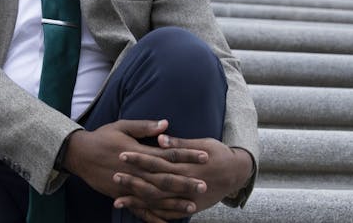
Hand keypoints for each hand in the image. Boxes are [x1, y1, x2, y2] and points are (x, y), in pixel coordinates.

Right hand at [62, 120, 210, 220]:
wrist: (80, 154)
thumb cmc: (102, 137)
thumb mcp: (122, 126)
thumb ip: (145, 127)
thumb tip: (166, 124)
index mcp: (139, 152)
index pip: (169, 154)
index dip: (187, 155)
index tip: (205, 156)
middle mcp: (136, 171)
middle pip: (165, 179)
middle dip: (186, 183)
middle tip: (204, 186)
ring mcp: (129, 186)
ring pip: (155, 198)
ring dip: (174, 203)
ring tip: (192, 206)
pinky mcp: (122, 196)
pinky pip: (140, 210)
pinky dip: (154, 217)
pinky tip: (167, 222)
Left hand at [113, 136, 254, 220]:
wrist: (237, 174)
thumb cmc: (219, 154)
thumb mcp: (203, 143)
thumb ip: (180, 143)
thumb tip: (160, 138)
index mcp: (187, 165)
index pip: (158, 162)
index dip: (139, 158)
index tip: (122, 155)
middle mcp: (186, 184)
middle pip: (154, 184)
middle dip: (134, 181)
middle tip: (115, 176)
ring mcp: (188, 199)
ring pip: (159, 202)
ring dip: (138, 201)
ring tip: (118, 200)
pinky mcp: (190, 208)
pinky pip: (168, 214)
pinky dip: (152, 215)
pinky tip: (138, 213)